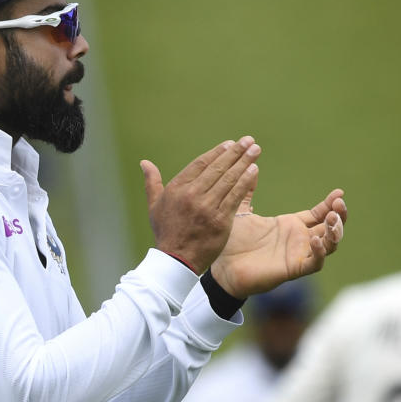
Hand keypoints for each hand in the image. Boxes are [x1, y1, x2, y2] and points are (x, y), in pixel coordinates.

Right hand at [141, 137, 260, 273]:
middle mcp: (191, 195)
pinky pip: (235, 196)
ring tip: (255, 150)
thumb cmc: (166, 232)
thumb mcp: (154, 205)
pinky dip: (245, 182)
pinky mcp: (220, 220)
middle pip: (217, 168)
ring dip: (244, 163)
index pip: (200, 164)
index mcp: (176, 189)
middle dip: (235, 152)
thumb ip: (152, 182)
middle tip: (248, 140)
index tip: (230, 144)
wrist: (176, 261)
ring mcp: (206, 207)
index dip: (217, 152)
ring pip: (228, 180)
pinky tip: (253, 170)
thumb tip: (144, 163)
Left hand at [210, 189, 346, 296]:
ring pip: (329, 245)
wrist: (222, 267)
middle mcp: (298, 239)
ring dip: (335, 232)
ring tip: (333, 219)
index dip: (331, 203)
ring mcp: (298, 255)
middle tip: (339, 204)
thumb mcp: (242, 211)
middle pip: (330, 227)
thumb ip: (247, 190)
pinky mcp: (294, 269)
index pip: (319, 213)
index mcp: (290, 225)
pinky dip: (319, 252)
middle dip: (339, 215)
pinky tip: (316, 239)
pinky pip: (315, 263)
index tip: (339, 192)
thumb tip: (251, 166)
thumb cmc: (232, 242)